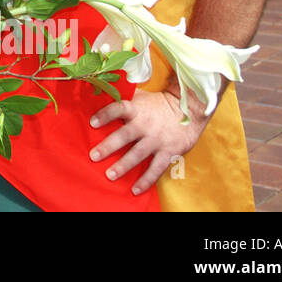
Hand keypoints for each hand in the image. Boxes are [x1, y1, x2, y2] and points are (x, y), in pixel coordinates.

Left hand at [88, 88, 207, 194]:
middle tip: (94, 156)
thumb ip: (123, 97)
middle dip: (108, 146)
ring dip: (123, 166)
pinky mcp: (169, 152)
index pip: (118, 109)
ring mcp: (157, 139)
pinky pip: (156, 168)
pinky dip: (146, 180)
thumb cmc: (158, 104)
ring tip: (110, 175)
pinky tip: (135, 190)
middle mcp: (145, 124)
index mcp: (136, 109)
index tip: (92, 123)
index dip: (105, 115)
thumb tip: (100, 91)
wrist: (189, 109)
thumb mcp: (141, 96)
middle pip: (124, 135)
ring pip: (138, 154)